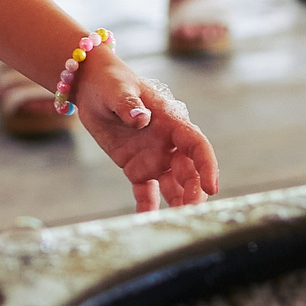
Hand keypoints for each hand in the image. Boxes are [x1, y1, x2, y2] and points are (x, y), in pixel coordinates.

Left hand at [71, 48, 217, 210]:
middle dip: (194, 191)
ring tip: (177, 223)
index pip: (197, 145)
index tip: (212, 186)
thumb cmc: (111, 82)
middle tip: (190, 211)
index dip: (207, 165)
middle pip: (188, 171)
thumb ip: (129, 105)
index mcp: (171, 121)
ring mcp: (154, 157)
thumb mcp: (118, 90)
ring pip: (172, 185)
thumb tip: (141, 118)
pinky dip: (148, 207)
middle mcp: (168, 143)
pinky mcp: (136, 168)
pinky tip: (147, 223)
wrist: (93, 88)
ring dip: (177, 202)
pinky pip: (145, 192)